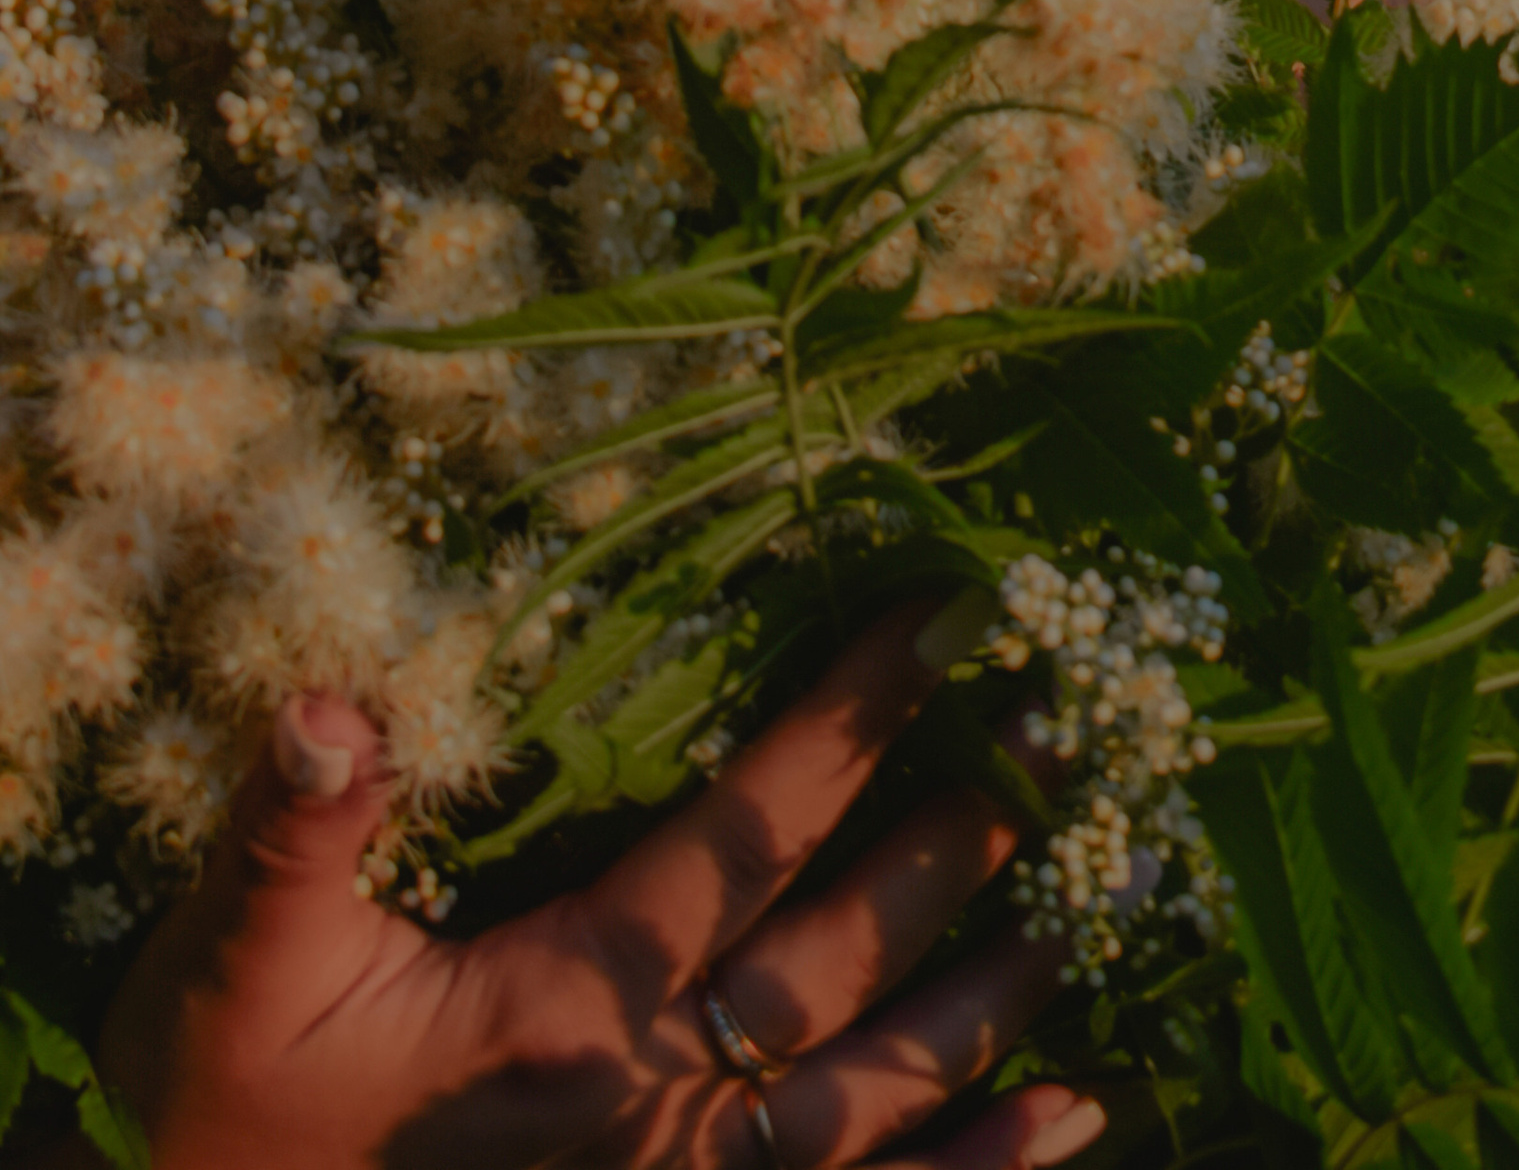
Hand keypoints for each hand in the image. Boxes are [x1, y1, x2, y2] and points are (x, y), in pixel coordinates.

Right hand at [57, 597, 1101, 1169]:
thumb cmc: (219, 1098)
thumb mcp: (235, 955)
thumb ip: (295, 832)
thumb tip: (331, 706)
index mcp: (559, 1006)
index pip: (741, 833)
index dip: (850, 722)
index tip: (946, 616)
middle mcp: (643, 1098)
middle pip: (837, 955)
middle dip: (959, 835)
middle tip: (1072, 730)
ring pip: (873, 1092)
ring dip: (988, 997)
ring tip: (1086, 901)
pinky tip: (1072, 1115)